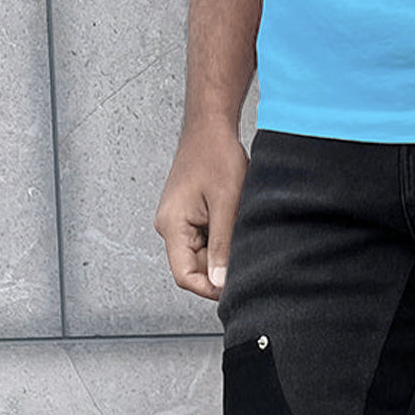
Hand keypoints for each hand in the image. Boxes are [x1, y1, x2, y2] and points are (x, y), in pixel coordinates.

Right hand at [154, 124, 249, 298]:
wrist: (210, 126)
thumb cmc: (216, 155)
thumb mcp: (226, 204)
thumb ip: (222, 246)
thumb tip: (220, 282)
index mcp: (171, 226)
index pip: (184, 276)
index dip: (210, 288)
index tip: (235, 288)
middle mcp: (169, 227)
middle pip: (194, 268)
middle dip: (220, 267)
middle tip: (245, 253)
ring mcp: (178, 222)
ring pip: (203, 255)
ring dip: (223, 251)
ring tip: (238, 227)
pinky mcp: (189, 216)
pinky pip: (206, 240)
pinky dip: (222, 238)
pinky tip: (233, 220)